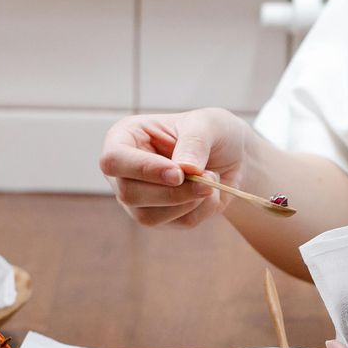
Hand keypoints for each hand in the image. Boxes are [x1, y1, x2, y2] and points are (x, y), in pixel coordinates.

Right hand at [99, 108, 250, 228]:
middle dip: (172, 192)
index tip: (178, 173)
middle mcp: (125, 171)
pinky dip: (202, 209)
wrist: (233, 157)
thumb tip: (184, 168)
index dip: (143, 170)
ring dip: (188, 202)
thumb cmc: (212, 132)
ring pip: (149, 216)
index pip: (113, 160)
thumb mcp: (208, 123)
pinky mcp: (161, 217)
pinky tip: (210, 192)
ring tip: (212, 180)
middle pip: (128, 194)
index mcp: (124, 138)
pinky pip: (178, 223)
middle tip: (207, 180)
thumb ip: (194, 142)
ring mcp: (139, 198)